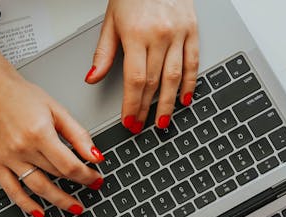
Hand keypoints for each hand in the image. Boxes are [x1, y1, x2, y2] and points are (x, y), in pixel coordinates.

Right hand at [0, 19, 102, 216]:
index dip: (86, 175)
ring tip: (73, 207)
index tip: (96, 178)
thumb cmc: (22, 97)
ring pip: (38, 188)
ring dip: (58, 200)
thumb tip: (95, 156)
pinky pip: (12, 191)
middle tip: (91, 188)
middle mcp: (22, 148)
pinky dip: (26, 205)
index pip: (69, 165)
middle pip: (56, 175)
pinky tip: (39, 212)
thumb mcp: (56, 110)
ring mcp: (8, 159)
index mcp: (39, 133)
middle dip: (77, 184)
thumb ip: (77, 134)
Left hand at [86, 0, 198, 132]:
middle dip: (146, 109)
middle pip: (153, 82)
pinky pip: (193, 62)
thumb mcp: (111, 22)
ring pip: (175, 76)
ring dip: (168, 103)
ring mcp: (179, 33)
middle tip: (141, 126)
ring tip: (162, 121)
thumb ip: (103, 53)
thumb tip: (92, 78)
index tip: (128, 121)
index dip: (132, 105)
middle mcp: (160, 35)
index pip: (134, 80)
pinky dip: (190, 82)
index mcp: (136, 35)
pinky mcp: (192, 30)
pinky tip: (185, 98)